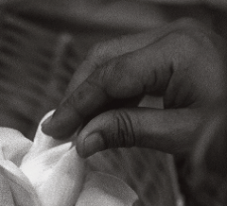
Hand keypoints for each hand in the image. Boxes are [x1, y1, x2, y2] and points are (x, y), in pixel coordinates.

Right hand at [42, 18, 226, 156]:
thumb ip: (129, 130)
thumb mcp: (181, 134)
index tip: (56, 129)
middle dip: (78, 94)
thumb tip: (83, 140)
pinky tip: (101, 116)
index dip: (78, 104)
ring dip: (91, 94)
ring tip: (75, 125)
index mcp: (176, 50)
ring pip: (114, 61)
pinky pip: (130, 68)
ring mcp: (172, 41)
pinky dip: (111, 94)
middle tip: (59, 127)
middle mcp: (171, 35)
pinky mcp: (173, 53)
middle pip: (105, 59)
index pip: (110, 75)